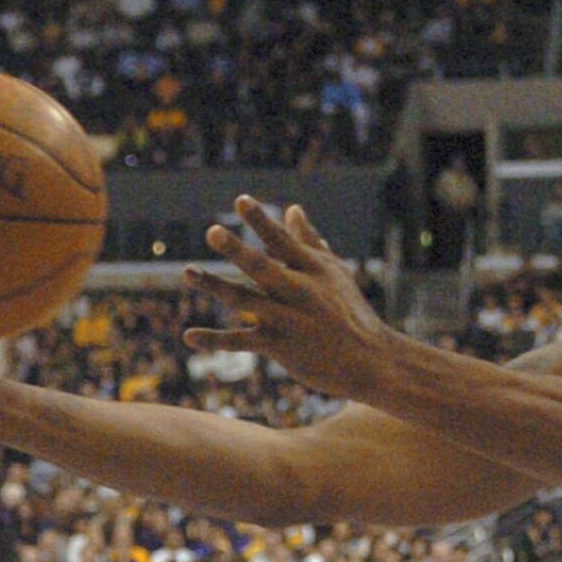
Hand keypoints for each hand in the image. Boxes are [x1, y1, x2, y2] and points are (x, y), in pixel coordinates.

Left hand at [183, 199, 389, 403]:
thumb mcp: (335, 273)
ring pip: (247, 301)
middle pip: (264, 268)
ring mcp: (290, 321)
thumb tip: (292, 209)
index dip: (261, 221)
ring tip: (188, 272)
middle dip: (238, 251)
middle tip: (213, 233)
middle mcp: (301, 293)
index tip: (241, 200)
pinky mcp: (281, 348)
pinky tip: (189, 337)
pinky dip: (215, 340)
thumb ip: (310, 241)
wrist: (373, 361)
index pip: (284, 241)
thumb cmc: (352, 313)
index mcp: (314, 270)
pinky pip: (242, 342)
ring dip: (216, 286)